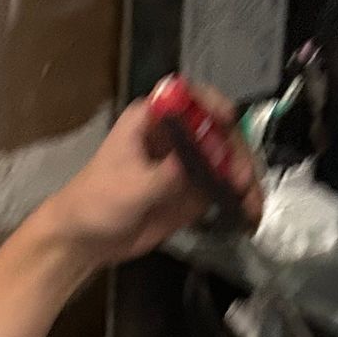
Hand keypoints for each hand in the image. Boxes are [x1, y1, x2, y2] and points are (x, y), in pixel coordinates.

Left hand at [41, 83, 262, 271]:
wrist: (86, 240)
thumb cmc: (96, 202)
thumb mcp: (130, 188)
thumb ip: (165, 175)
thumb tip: (196, 163)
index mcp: (151, 121)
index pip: (186, 96)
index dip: (210, 102)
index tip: (227, 119)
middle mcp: (174, 135)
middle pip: (217, 128)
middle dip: (234, 150)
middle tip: (239, 178)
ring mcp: (188, 163)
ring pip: (228, 158)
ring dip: (245, 175)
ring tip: (251, 201)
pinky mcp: (195, 190)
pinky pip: (225, 186)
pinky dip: (242, 196)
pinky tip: (251, 210)